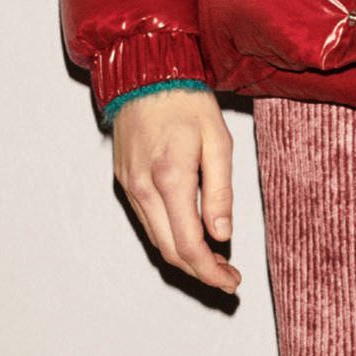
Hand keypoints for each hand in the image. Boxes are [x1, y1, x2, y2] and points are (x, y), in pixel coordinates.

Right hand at [112, 89, 239, 293]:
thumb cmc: (186, 101)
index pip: (189, 245)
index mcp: (171, 179)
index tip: (231, 282)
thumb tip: (222, 235)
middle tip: (228, 277)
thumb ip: (221, 192)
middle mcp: (144, 189)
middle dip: (200, 272)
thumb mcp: (219, 142)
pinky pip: (147, 221)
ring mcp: (130, 186)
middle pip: (170, 251)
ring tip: (214, 260)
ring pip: (156, 240)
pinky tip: (190, 234)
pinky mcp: (124, 180)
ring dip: (184, 257)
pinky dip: (169, 236)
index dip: (211, 272)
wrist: (145, 72)